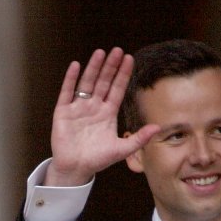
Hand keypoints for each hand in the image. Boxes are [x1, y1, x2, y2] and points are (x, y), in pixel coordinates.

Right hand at [45, 47, 160, 186]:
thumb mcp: (121, 149)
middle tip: (117, 50)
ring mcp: (78, 108)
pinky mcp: (63, 112)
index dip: (123, 75)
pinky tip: (75, 66)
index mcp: (107, 113)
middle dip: (110, 66)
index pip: (117, 89)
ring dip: (93, 68)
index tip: (130, 59)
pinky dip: (70, 79)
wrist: (75, 169)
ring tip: (100, 53)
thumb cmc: (97, 160)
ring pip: (87, 83)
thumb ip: (139, 138)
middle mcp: (93, 107)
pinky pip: (67, 92)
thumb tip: (158, 127)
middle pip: (103, 82)